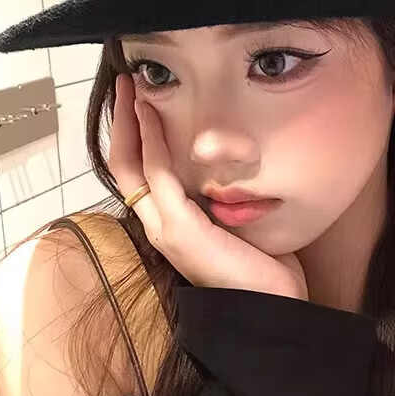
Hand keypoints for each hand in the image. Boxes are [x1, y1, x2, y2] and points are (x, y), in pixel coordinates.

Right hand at [107, 74, 308, 301]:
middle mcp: (160, 228)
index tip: (137, 103)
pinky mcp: (182, 231)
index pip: (139, 176)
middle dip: (122, 124)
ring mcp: (166, 231)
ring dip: (132, 124)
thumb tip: (228, 168)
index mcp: (171, 227)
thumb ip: (222, 200)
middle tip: (125, 85)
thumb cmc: (263, 270)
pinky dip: (153, 142)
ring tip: (132, 90)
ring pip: (133, 167)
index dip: (132, 139)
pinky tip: (153, 115)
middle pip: (124, 168)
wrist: (272, 310)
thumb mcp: (237, 224)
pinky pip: (159, 176)